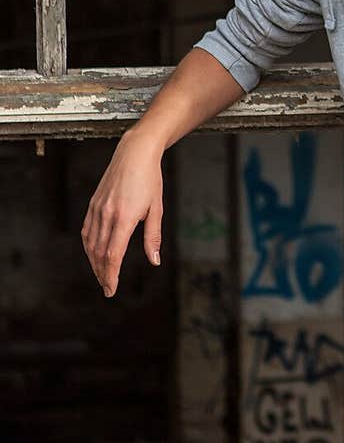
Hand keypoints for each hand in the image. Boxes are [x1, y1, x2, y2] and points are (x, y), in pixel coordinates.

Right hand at [81, 127, 164, 298]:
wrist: (134, 153)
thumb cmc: (150, 179)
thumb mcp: (156, 208)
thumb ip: (153, 237)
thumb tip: (154, 261)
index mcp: (124, 217)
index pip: (113, 254)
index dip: (110, 275)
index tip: (111, 289)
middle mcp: (107, 214)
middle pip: (100, 253)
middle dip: (102, 273)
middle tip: (107, 288)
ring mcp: (97, 208)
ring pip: (90, 243)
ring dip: (94, 262)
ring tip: (102, 275)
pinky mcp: (93, 203)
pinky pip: (87, 230)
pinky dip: (89, 246)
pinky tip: (94, 253)